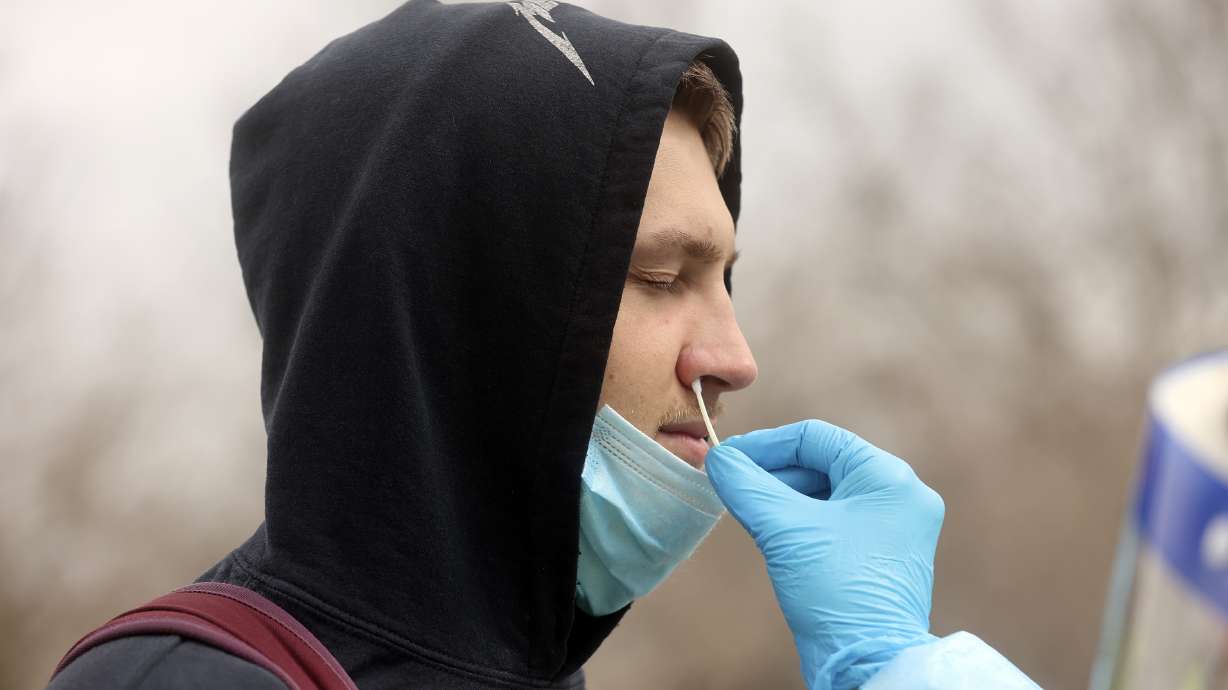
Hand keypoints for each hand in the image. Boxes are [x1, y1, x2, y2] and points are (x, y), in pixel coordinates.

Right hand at [705, 420, 944, 689]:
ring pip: (826, 492)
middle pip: (822, 463)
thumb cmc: (835, 592)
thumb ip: (747, 485)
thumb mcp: (784, 530)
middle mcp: (901, 496)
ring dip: (783, 496)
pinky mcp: (881, 554)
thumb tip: (718, 458)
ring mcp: (895, 527)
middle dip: (773, 473)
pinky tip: (772, 532)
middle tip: (733, 485)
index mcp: (889, 478)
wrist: (867, 663)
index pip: (816, 438)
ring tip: (748, 510)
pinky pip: (835, 519)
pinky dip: (800, 519)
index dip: (765, 445)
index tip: (726, 458)